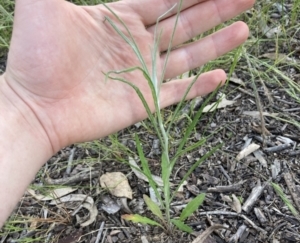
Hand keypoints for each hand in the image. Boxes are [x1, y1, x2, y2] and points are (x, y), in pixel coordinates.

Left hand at [4, 0, 253, 153]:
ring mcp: (142, 76)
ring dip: (215, 43)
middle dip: (215, 7)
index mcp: (121, 18)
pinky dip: (199, 86)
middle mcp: (137, 45)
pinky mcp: (144, 103)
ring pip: (187, 56)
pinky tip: (220, 76)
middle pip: (184, 21)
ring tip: (244, 28)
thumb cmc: (36, 55)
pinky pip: (178, 92)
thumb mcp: (44, 2)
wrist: (35, 108)